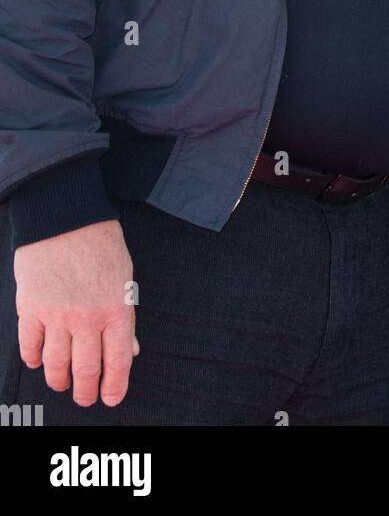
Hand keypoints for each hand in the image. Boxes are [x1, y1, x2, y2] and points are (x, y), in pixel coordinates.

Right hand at [14, 219, 139, 406]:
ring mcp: (58, 316)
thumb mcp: (124, 278)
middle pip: (87, 370)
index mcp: (117, 310)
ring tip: (61, 383)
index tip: (110, 399)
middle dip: (86, 392)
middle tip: (85, 398)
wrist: (65, 216)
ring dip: (59, 381)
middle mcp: (88, 318)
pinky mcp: (32, 309)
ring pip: (57, 366)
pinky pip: (31, 348)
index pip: (118, 361)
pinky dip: (34, 360)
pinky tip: (39, 361)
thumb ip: (126, 317)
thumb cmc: (100, 245)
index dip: (115, 387)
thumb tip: (131, 351)